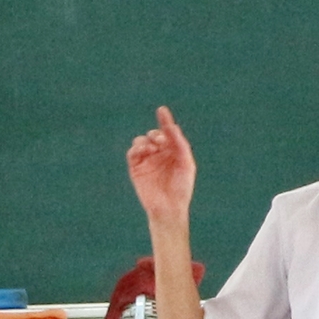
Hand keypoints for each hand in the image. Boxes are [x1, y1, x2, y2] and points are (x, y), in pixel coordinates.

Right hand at [127, 105, 196, 224]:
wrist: (169, 208)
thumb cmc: (182, 187)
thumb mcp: (186, 163)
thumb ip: (179, 144)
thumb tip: (172, 126)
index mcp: (174, 152)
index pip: (168, 133)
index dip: (165, 121)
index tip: (162, 110)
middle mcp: (160, 154)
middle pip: (154, 135)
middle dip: (156, 135)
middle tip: (161, 142)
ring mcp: (147, 160)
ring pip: (141, 141)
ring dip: (146, 141)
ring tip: (151, 148)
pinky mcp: (136, 168)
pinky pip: (132, 153)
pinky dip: (136, 148)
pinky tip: (144, 150)